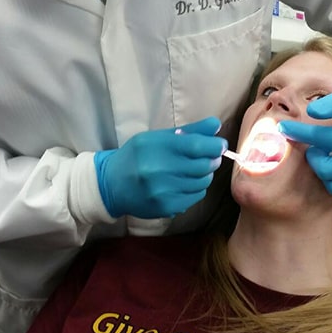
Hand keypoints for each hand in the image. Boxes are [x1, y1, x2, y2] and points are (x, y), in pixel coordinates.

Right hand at [94, 117, 226, 218]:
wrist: (111, 184)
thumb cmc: (136, 156)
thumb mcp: (157, 137)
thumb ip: (189, 131)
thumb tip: (216, 125)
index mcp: (158, 147)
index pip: (197, 146)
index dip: (215, 145)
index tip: (219, 144)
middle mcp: (160, 170)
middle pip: (204, 165)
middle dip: (212, 159)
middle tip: (208, 156)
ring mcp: (164, 191)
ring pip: (203, 182)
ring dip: (205, 174)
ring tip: (193, 169)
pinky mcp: (167, 207)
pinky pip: (196, 196)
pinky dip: (196, 188)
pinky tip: (184, 182)